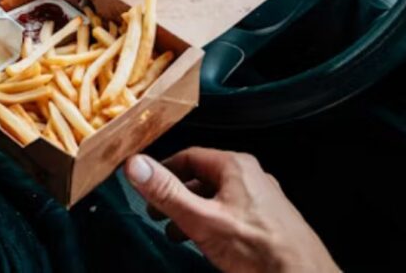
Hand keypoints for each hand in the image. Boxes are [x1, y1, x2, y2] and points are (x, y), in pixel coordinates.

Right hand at [126, 148, 338, 272]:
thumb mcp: (202, 220)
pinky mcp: (271, 222)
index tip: (145, 187)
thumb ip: (167, 193)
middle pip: (203, 177)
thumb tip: (134, 164)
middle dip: (176, 196)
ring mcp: (264, 199)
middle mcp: (252, 176)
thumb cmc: (257, 250)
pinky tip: (207, 245)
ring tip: (176, 234)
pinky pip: (233, 214)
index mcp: (236, 165)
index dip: (163, 171)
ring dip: (193, 213)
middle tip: (156, 215)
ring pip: (218, 197)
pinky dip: (213, 224)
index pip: (188, 156)